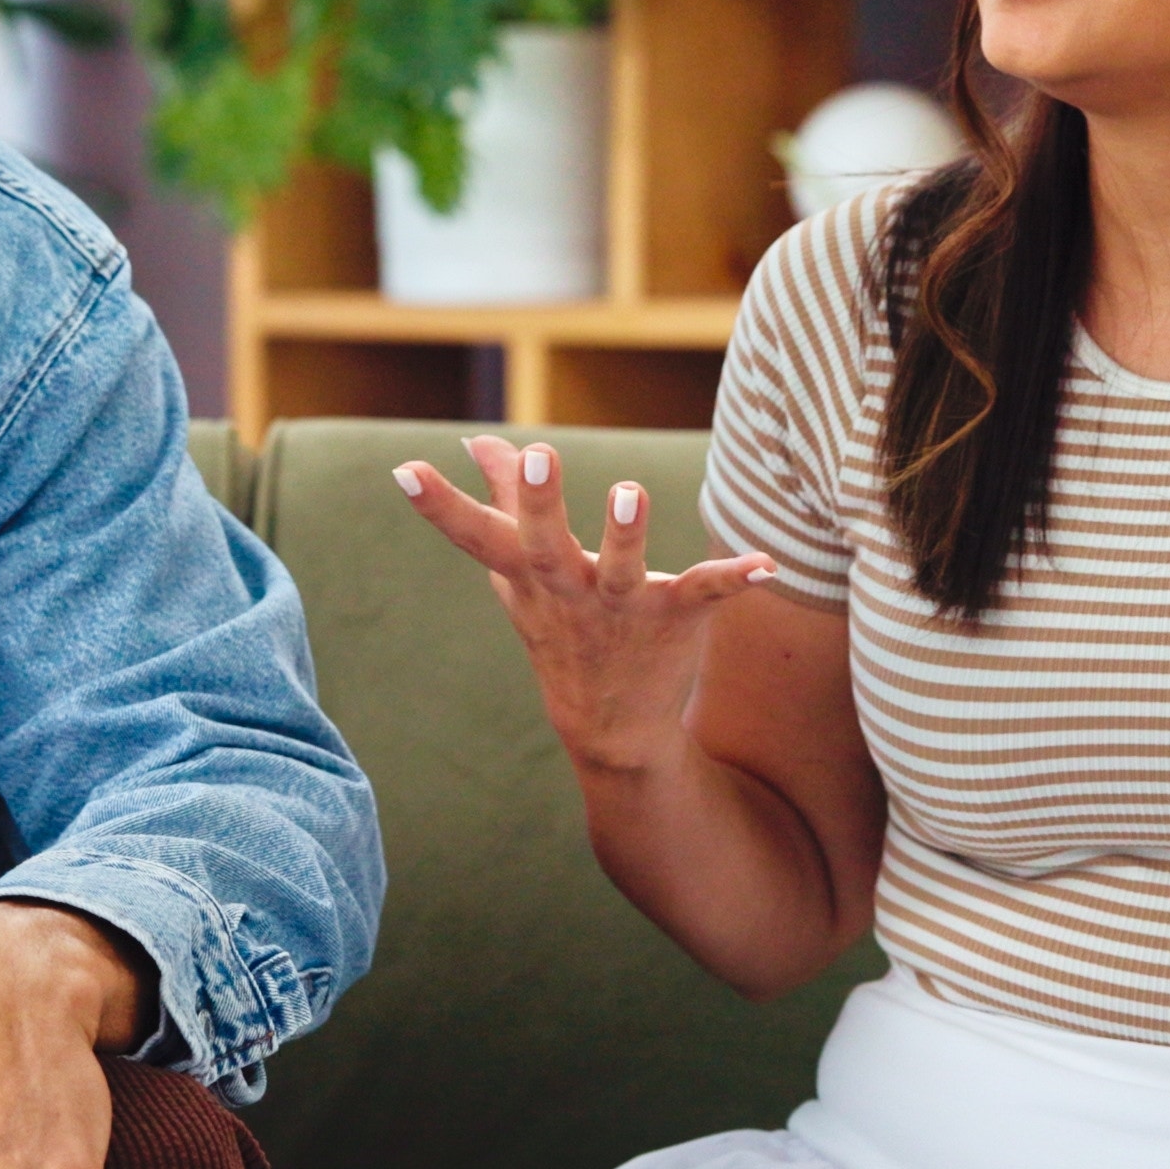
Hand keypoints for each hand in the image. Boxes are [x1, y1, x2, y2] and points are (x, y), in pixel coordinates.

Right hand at [394, 437, 779, 775]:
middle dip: (537, 501)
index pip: (475, 537)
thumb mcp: (521, 572)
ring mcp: (621, 607)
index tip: (404, 470)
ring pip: (622, 569)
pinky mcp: (674, 617)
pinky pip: (705, 593)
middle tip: (536, 454)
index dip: (438, 505)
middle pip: (545, 545)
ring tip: (630, 492)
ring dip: (626, 533)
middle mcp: (569, 590)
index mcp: (528, 575)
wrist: (610, 728)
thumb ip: (503, 501)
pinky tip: (765, 563)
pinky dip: (735, 578)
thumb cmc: (561, 629)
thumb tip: (480, 440)